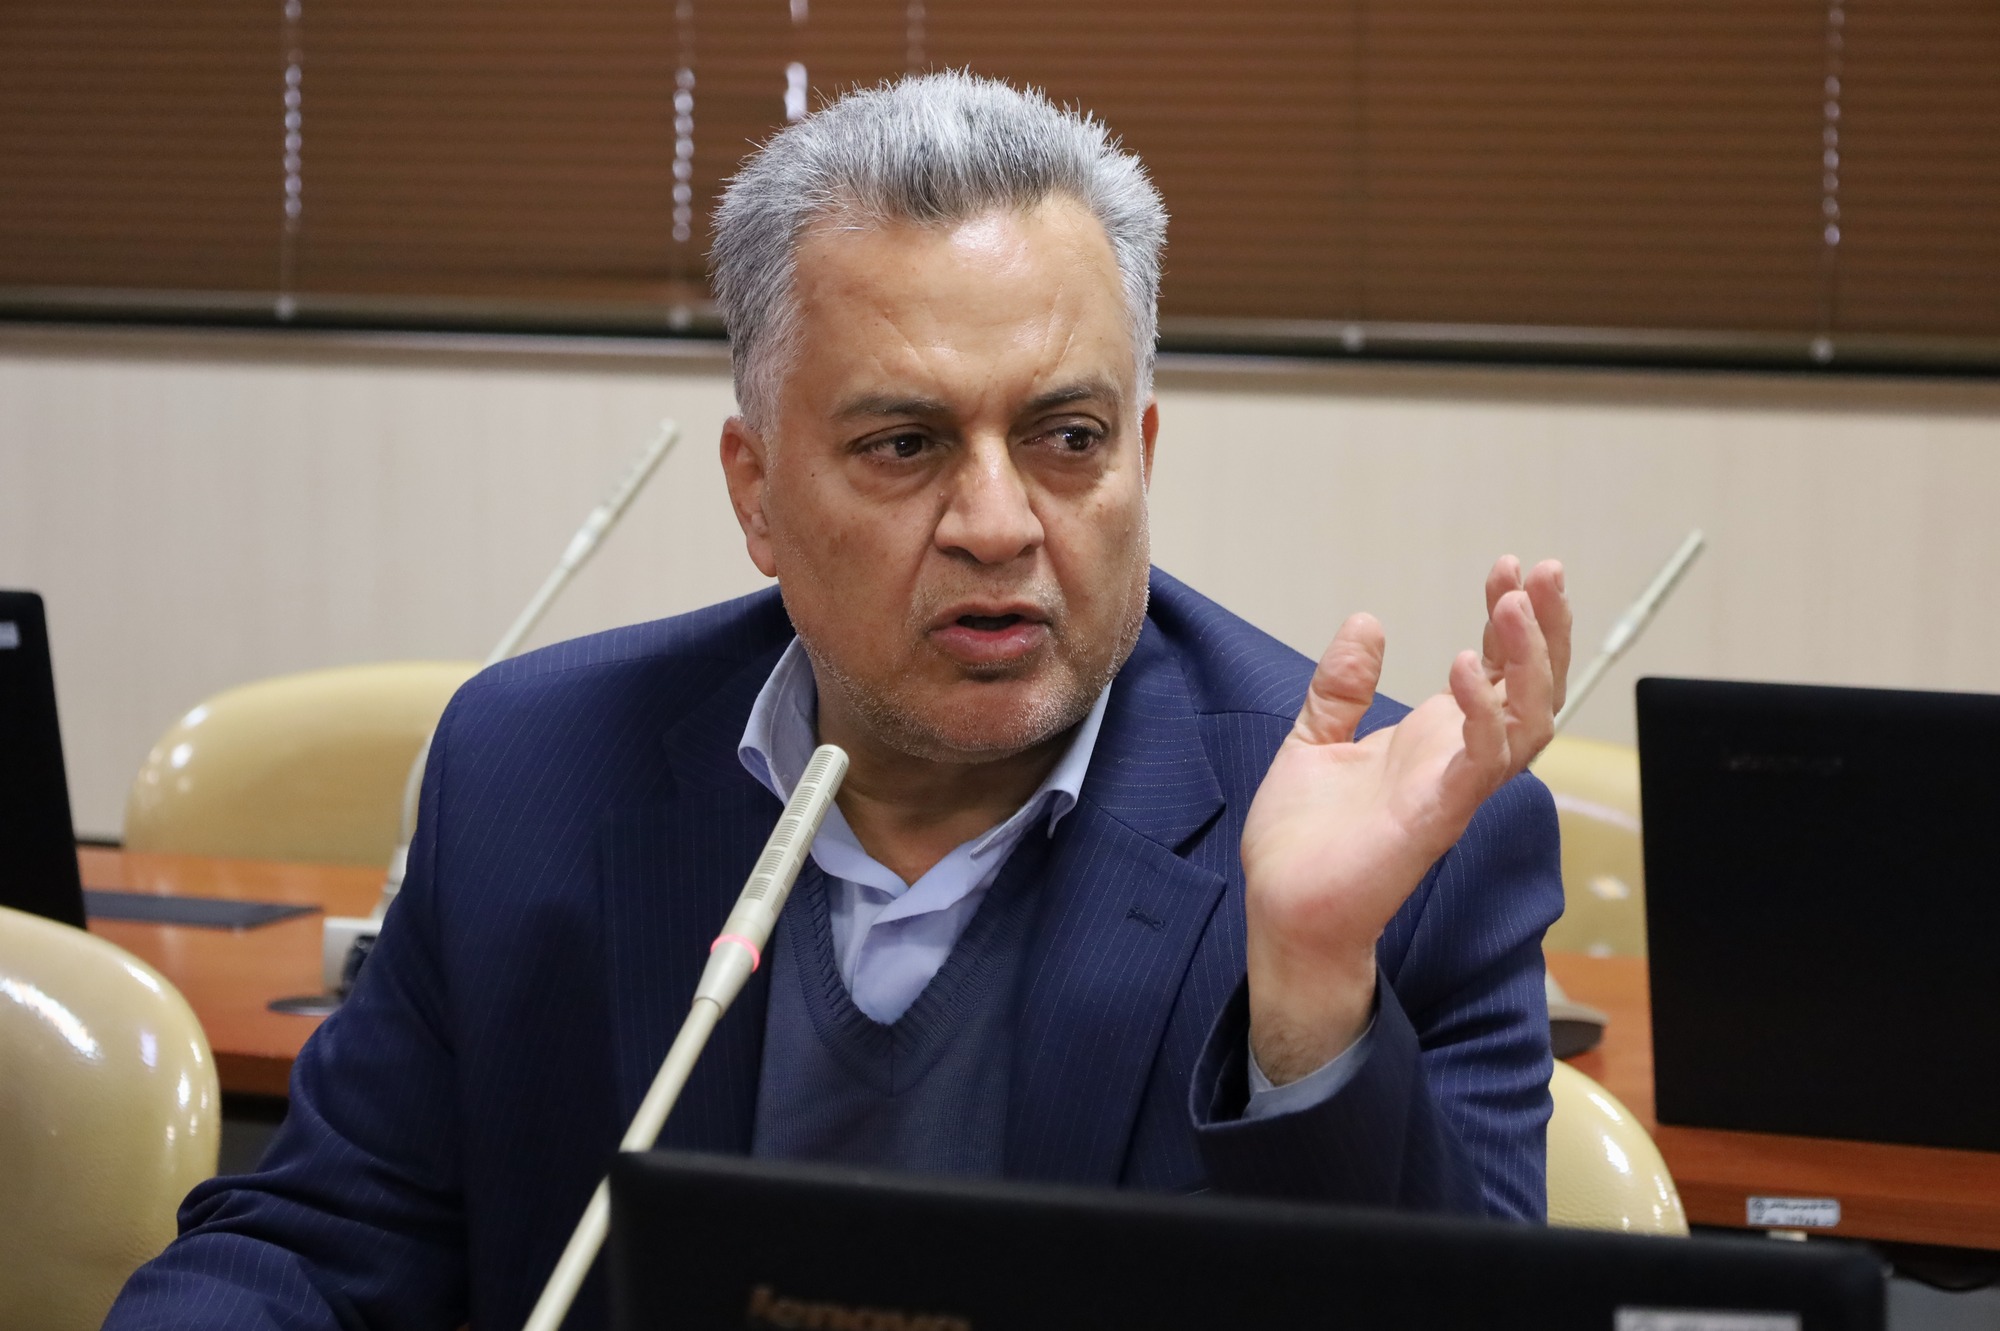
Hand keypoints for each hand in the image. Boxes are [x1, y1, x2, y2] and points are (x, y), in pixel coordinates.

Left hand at [1241, 557, 1570, 1084]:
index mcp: (1434, 740)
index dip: (1509, 618)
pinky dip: (1482, 713)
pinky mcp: (1436, 817)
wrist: (1282, 909)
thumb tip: (1365, 621)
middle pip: (1532, 688)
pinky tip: (1465, 668)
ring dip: (1528, 661)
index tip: (1509, 565)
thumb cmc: (1302, 842)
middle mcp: (1457, 761)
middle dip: (1546, 628)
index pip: (1495, 668)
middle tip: (1543, 569)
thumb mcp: (1313, 740)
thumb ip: (1341, 686)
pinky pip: (1480, 761)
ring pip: (1526, 721)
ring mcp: (1453, 788)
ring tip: (1513, 603)